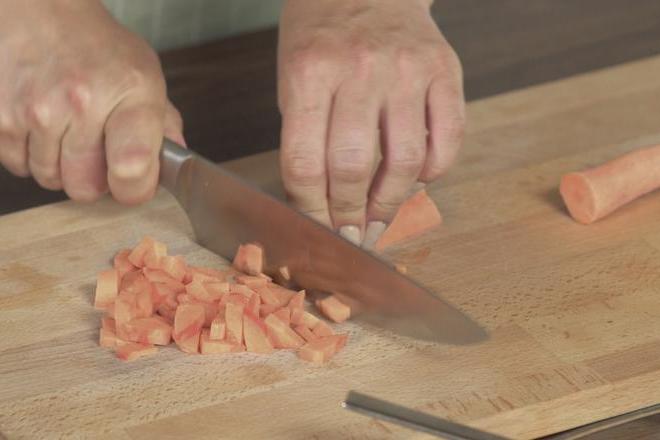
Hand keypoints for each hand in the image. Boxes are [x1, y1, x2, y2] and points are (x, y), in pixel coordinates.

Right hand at [0, 0, 184, 203]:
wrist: (45, 15)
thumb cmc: (101, 51)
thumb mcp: (147, 78)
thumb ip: (164, 126)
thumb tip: (173, 164)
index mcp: (130, 93)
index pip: (132, 167)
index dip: (135, 189)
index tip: (134, 183)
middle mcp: (82, 101)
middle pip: (86, 187)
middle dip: (94, 179)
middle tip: (98, 151)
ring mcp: (36, 110)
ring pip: (51, 181)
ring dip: (61, 167)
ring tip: (70, 132)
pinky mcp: (2, 118)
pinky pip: (20, 166)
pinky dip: (32, 155)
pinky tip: (44, 128)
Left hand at [278, 0, 464, 245]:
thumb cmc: (322, 38)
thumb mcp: (294, 79)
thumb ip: (305, 137)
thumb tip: (320, 205)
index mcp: (310, 72)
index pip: (304, 163)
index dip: (310, 209)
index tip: (317, 229)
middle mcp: (360, 70)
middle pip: (352, 167)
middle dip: (348, 215)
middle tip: (350, 232)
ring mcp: (407, 69)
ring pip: (404, 161)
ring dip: (390, 202)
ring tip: (379, 215)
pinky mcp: (444, 70)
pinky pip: (448, 138)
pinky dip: (433, 171)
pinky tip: (417, 178)